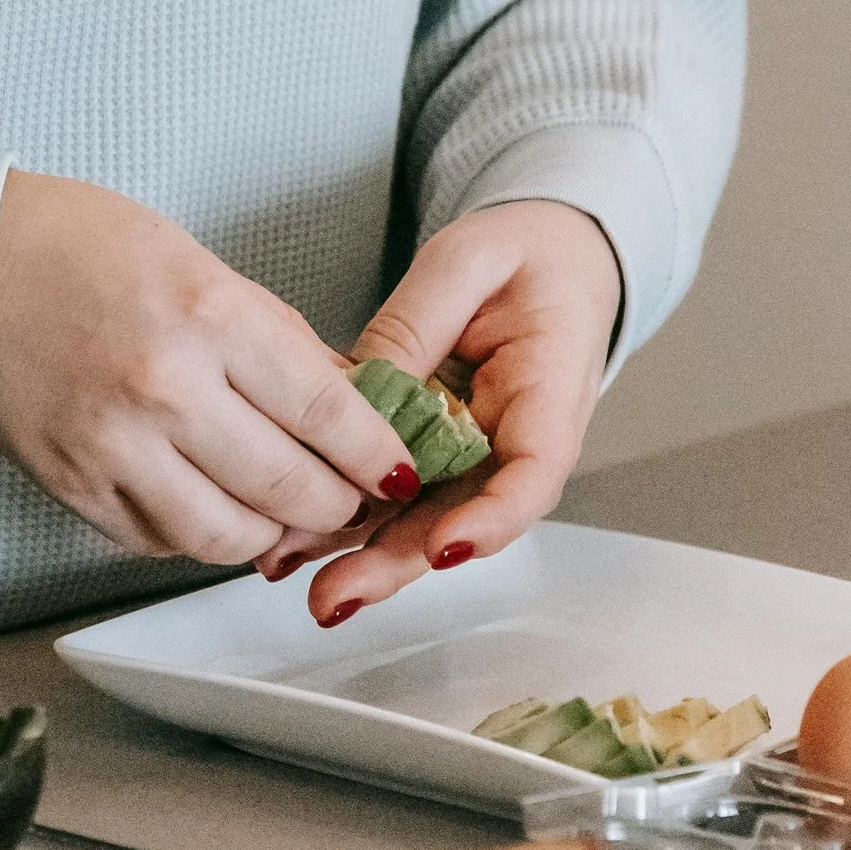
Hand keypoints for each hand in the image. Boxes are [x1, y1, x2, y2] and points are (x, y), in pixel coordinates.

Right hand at [0, 170, 416, 565]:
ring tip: (286, 511)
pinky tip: (213, 505)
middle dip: (339, 504)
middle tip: (357, 498)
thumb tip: (349, 401)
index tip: (400, 470)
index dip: (378, 454)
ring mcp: (116, 449)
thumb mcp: (197, 264)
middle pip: (291, 489)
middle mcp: (166, 391)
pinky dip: (200, 534)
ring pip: (231, 538)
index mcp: (207, 316)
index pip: (326, 413)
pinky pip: (163, 543)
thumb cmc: (77, 246)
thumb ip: (274, 339)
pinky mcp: (77, 491)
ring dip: (273, 534)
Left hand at [254, 201, 622, 626]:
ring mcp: (480, 454)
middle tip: (337, 592)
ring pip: (427, 518)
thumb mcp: (468, 260)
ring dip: (364, 552)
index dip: (492, 518)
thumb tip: (364, 391)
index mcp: (553, 387)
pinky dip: (351, 518)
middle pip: (467, 516)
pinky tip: (296, 541)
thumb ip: (419, 323)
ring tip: (294, 571)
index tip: (444, 546)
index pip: (535, 470)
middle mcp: (520, 440)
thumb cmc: (526, 257)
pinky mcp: (443, 454)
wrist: (557, 260)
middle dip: (400, 560)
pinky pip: (401, 492)